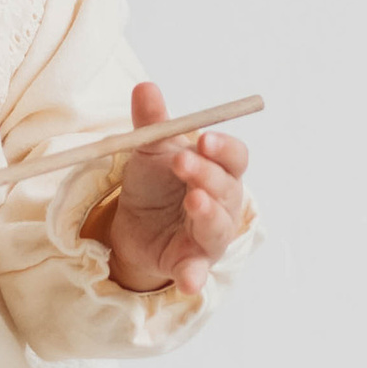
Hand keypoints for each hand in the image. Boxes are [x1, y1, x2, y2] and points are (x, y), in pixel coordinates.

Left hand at [103, 82, 249, 296]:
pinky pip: (195, 271)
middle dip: (207, 174)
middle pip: (227, 189)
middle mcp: (223, 204)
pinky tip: (189, 281)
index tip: (203, 139)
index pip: (234, 158)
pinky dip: (194, 276)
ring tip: (193, 202)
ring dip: (208, 213)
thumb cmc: (155, 184)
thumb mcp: (149, 151)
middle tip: (182, 161)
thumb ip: (151, 123)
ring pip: (217, 226)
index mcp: (218, 171)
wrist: (132, 226)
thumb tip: (145, 86)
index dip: (223, 148)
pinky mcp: (190, 264)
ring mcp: (209, 237)